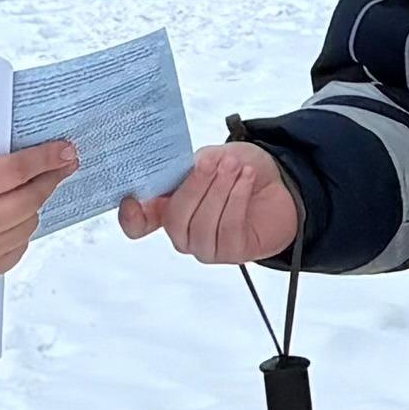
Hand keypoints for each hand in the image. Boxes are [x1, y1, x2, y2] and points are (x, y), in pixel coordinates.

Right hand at [0, 143, 78, 280]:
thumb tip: (30, 148)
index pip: (18, 170)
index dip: (46, 158)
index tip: (65, 151)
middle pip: (31, 198)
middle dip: (50, 179)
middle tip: (60, 167)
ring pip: (30, 223)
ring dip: (31, 207)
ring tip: (15, 198)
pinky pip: (22, 246)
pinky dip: (20, 231)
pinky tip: (5, 221)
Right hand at [119, 143, 300, 264]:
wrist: (278, 181)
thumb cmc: (237, 169)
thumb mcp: (210, 157)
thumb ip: (191, 165)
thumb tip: (187, 168)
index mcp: (167, 209)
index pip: (138, 225)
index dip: (130, 218)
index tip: (131, 201)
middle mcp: (182, 233)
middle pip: (176, 219)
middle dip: (196, 186)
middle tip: (215, 161)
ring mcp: (206, 246)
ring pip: (204, 223)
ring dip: (220, 190)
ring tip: (234, 166)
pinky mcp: (232, 252)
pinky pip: (229, 227)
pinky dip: (238, 198)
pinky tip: (246, 179)